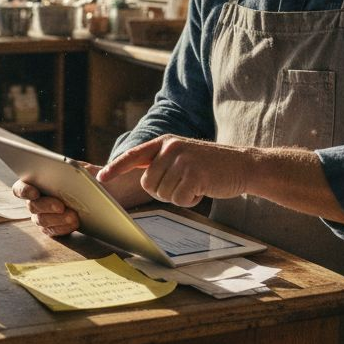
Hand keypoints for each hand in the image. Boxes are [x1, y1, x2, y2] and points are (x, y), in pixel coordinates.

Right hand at [11, 168, 91, 236]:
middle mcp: (36, 201)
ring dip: (57, 219)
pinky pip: (53, 231)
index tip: (35, 192)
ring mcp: (43, 216)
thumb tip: (73, 166)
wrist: (103, 195)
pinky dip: (63, 228)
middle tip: (61, 205)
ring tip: (73, 216)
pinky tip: (74, 224)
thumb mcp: (87, 169)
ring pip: (42, 220)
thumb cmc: (90, 179)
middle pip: (32, 206)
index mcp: (37, 182)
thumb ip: (78, 167)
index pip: (21, 187)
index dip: (24, 190)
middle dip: (46, 205)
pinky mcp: (53, 228)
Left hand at [98, 135, 251, 207]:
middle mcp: (171, 148)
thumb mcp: (182, 155)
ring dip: (178, 196)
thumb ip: (161, 162)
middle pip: (148, 184)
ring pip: (162, 193)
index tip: (101, 178)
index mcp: (165, 143)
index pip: (134, 155)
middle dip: (163, 191)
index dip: (116, 167)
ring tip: (195, 183)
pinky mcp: (195, 174)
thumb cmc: (209, 165)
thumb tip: (140, 177)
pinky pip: (179, 199)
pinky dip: (190, 200)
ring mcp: (183, 160)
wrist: (242, 164)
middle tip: (183, 184)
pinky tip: (202, 189)